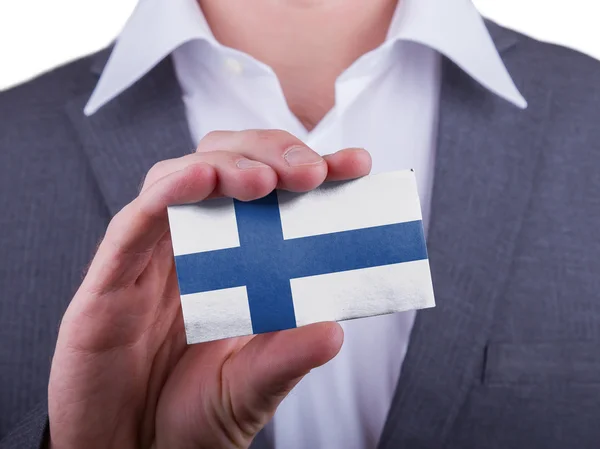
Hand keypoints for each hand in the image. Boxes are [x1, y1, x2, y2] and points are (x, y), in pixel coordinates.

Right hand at [48, 130, 371, 448]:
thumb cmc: (192, 418)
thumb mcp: (253, 387)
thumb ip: (287, 357)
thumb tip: (335, 330)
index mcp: (230, 264)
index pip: (270, 195)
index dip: (310, 170)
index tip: (356, 165)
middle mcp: (191, 249)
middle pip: (225, 164)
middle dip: (271, 153)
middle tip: (313, 173)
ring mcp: (150, 259)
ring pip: (179, 178)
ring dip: (225, 164)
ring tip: (266, 180)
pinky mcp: (109, 280)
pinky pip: (134, 222)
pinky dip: (168, 192)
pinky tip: (202, 179)